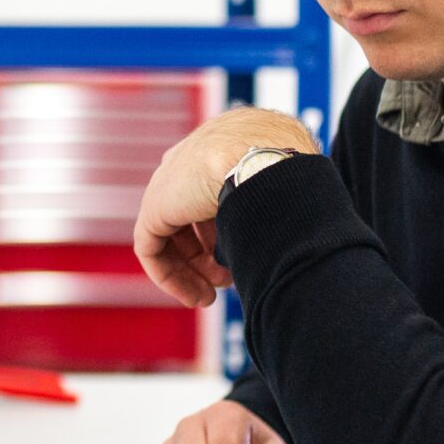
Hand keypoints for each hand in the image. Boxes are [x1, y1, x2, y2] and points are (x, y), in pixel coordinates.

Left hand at [133, 107, 318, 306]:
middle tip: (227, 281)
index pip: (211, 191)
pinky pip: (152, 248)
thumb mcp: (284, 187)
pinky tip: (193, 297)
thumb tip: (291, 232)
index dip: (226, 229)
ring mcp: (169, 180)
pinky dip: (170, 276)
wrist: (265, 162)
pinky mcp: (154, 207)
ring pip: (169, 235)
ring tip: (211, 297)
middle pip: (189, 213)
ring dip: (190, 271)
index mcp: (221, 145)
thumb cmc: (290, 173)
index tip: (242, 256)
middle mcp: (191, 157)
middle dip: (206, 254)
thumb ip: (275, 203)